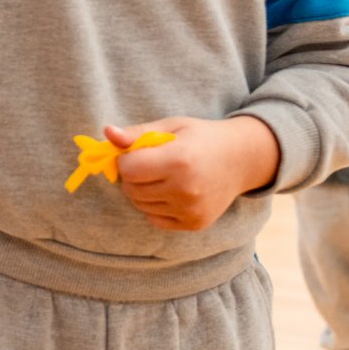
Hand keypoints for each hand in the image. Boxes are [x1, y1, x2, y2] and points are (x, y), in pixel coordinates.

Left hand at [111, 116, 279, 231]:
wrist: (241, 159)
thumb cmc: (201, 138)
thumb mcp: (171, 126)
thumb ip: (137, 133)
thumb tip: (107, 132)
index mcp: (179, 160)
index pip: (128, 168)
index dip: (127, 158)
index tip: (138, 152)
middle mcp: (186, 189)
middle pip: (131, 189)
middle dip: (133, 175)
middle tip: (151, 164)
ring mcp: (191, 210)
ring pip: (141, 205)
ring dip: (143, 191)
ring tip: (163, 176)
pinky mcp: (194, 224)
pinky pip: (155, 219)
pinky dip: (156, 206)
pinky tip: (172, 191)